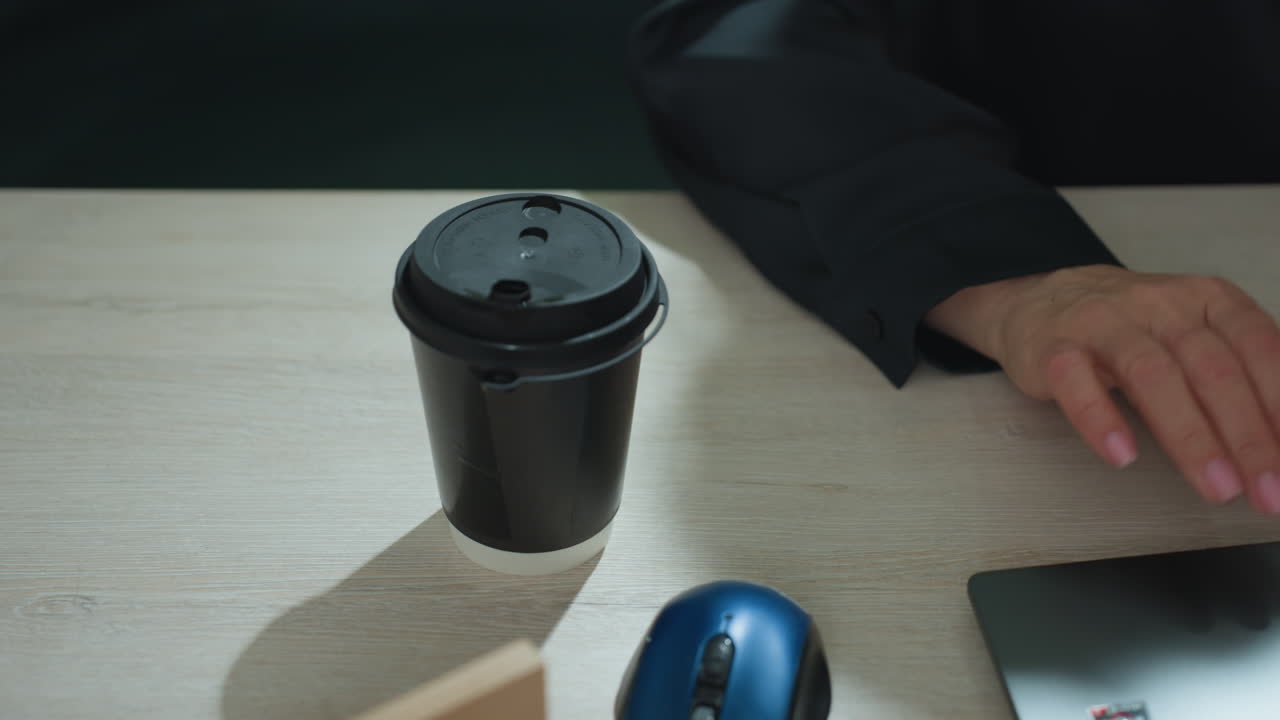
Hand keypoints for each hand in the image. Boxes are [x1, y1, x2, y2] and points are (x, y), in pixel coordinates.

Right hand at [926, 265, 1279, 513]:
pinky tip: (1122, 455)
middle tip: (1266, 493)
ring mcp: (1102, 323)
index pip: (1257, 346)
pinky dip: (1101, 419)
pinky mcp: (1052, 347)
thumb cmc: (1132, 330)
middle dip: (1246, 436)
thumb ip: (1240, 374)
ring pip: (1152, 375)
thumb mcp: (1194, 334)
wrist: (1040, 302)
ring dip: (1190, 436)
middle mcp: (1159, 304)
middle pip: (1211, 368)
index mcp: (1207, 299)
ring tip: (1215, 487)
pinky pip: (1075, 381)